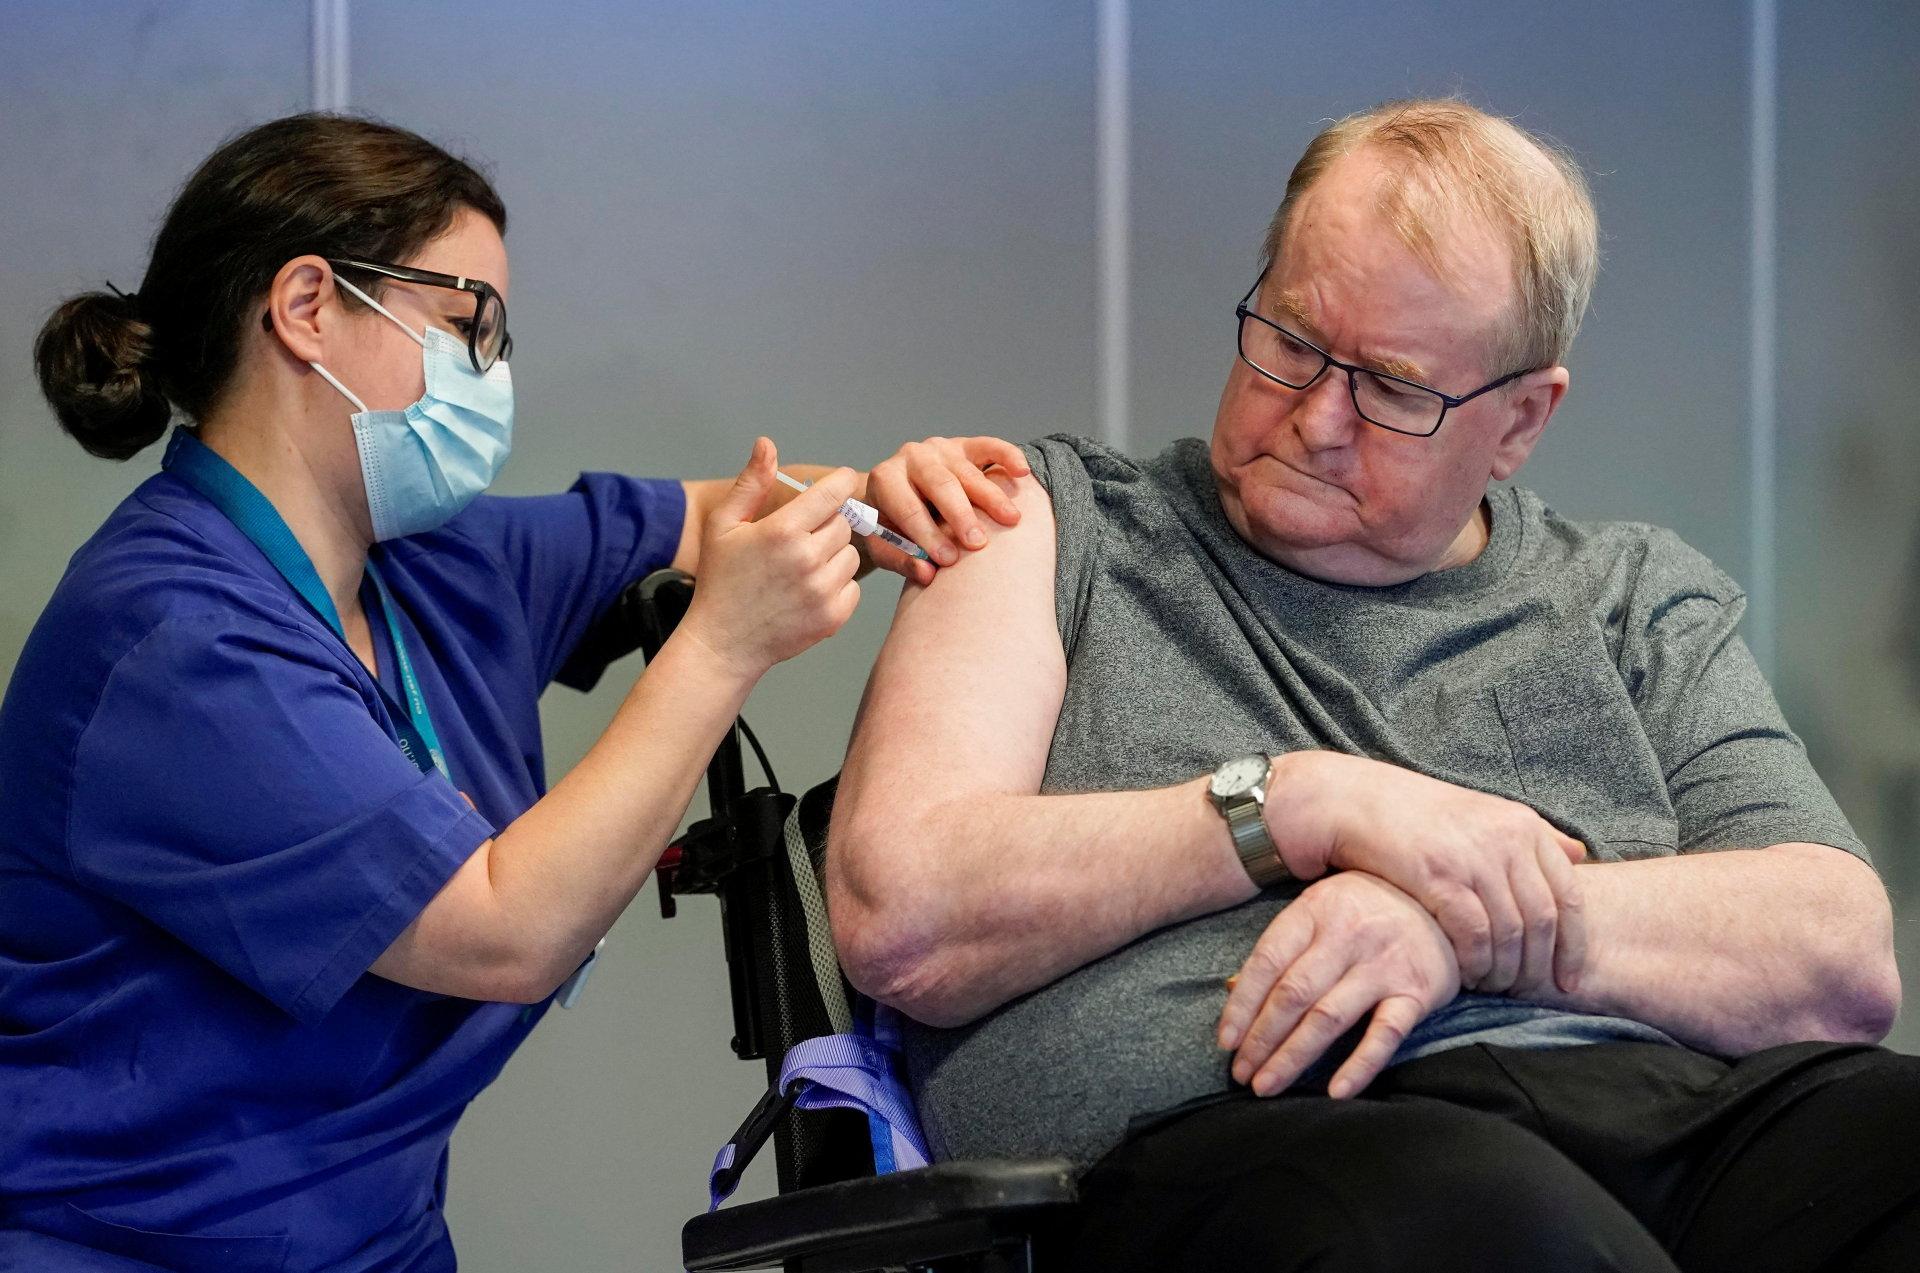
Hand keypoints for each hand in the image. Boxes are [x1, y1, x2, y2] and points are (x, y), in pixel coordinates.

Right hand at [679, 437, 861, 679]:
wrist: (724, 643)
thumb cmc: (721, 580)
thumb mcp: (724, 525)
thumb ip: (750, 483)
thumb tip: (767, 443)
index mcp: (781, 532)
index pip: (832, 493)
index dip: (841, 483)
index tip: (842, 482)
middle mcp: (807, 560)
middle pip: (844, 524)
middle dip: (828, 525)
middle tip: (803, 537)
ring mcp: (822, 591)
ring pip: (851, 555)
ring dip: (834, 555)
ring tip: (803, 567)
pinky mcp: (833, 617)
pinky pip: (853, 586)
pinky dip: (837, 586)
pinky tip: (808, 591)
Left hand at [861, 435, 1030, 579]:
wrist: (892, 494)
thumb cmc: (891, 524)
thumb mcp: (884, 544)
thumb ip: (901, 559)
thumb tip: (926, 574)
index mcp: (885, 480)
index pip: (907, 508)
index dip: (928, 535)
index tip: (948, 561)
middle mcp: (911, 457)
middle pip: (941, 485)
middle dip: (961, 515)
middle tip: (978, 543)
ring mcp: (940, 449)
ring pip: (968, 473)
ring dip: (991, 497)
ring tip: (1011, 520)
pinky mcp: (963, 446)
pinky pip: (988, 446)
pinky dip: (1007, 456)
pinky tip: (1023, 472)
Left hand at [1217, 871, 1458, 1098]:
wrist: (1441, 896)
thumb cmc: (1366, 906)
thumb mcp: (1320, 908)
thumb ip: (1283, 948)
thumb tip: (1230, 989)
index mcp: (1314, 912)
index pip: (1266, 963)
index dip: (1242, 1006)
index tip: (1226, 1042)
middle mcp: (1346, 936)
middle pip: (1293, 995)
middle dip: (1261, 1040)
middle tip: (1242, 1074)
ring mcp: (1382, 965)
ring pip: (1328, 1018)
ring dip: (1293, 1057)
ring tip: (1267, 1086)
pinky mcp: (1417, 991)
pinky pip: (1384, 1034)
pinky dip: (1359, 1066)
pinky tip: (1334, 1093)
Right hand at [1269, 751, 1588, 996]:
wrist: (1354, 802)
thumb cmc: (1418, 815)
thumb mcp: (1483, 813)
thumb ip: (1533, 834)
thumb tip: (1579, 853)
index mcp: (1523, 824)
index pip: (1569, 895)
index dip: (1575, 945)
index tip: (1569, 980)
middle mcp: (1506, 838)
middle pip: (1543, 920)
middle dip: (1539, 966)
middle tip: (1526, 993)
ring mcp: (1473, 856)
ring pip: (1511, 933)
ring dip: (1505, 971)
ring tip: (1493, 988)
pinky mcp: (1439, 875)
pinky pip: (1473, 935)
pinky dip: (1475, 963)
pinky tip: (1466, 976)